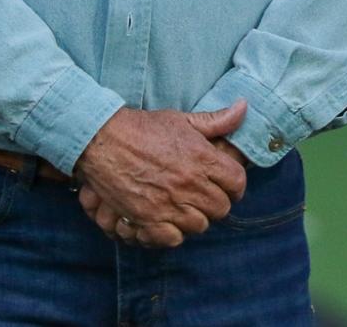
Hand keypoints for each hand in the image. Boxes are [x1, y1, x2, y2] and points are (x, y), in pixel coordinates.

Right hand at [73, 102, 248, 247]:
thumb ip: (215, 120)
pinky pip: (174, 238)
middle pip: (221, 208)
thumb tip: (243, 108)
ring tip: (184, 207)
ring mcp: (169, 203)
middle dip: (215, 203)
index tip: (227, 186)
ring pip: (199, 225)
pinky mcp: (148, 218)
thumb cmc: (142, 128)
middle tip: (202, 196)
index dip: (235, 186)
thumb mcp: (181, 120)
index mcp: (201, 158)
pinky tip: (166, 220)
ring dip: (194, 218)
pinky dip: (172, 232)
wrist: (102, 139)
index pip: (237, 182)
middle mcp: (189, 183)